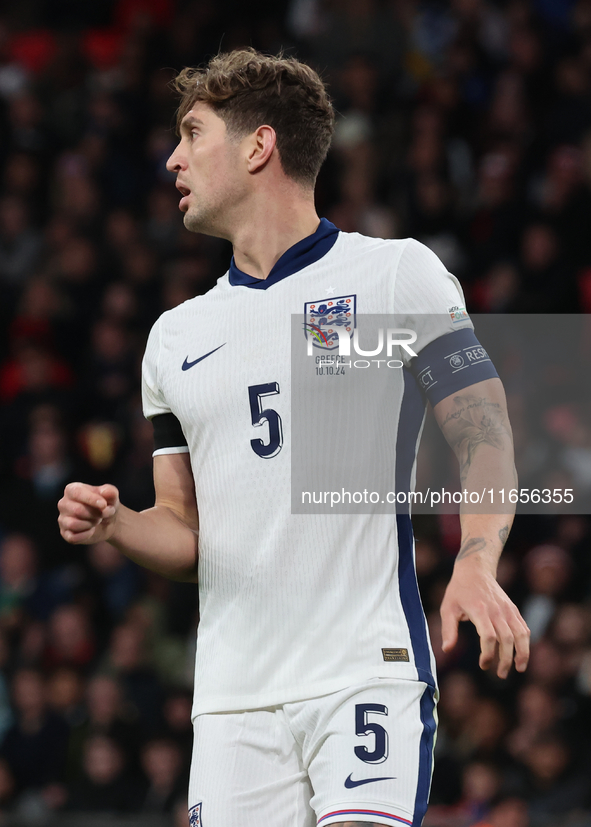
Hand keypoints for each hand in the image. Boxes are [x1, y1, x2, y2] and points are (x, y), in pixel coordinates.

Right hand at [58, 482, 119, 544]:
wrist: (108, 521)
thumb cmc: (106, 504)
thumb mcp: (112, 496)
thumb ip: (110, 491)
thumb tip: (106, 492)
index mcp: (72, 490)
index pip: (77, 493)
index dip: (91, 499)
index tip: (104, 505)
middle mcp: (63, 503)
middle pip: (77, 510)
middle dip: (95, 514)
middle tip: (102, 514)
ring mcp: (62, 519)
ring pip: (73, 524)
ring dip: (90, 524)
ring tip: (96, 521)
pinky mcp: (65, 533)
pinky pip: (72, 537)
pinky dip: (86, 535)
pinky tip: (91, 530)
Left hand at [440, 561, 529, 678]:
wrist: (475, 570)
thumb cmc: (459, 591)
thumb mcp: (447, 608)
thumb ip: (448, 629)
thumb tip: (446, 650)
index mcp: (479, 610)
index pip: (489, 636)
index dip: (488, 654)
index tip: (483, 665)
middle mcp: (496, 610)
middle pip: (507, 639)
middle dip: (505, 659)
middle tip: (500, 674)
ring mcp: (508, 609)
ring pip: (521, 634)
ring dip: (522, 653)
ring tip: (520, 669)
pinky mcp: (513, 609)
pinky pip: (524, 628)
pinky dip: (525, 642)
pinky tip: (522, 655)